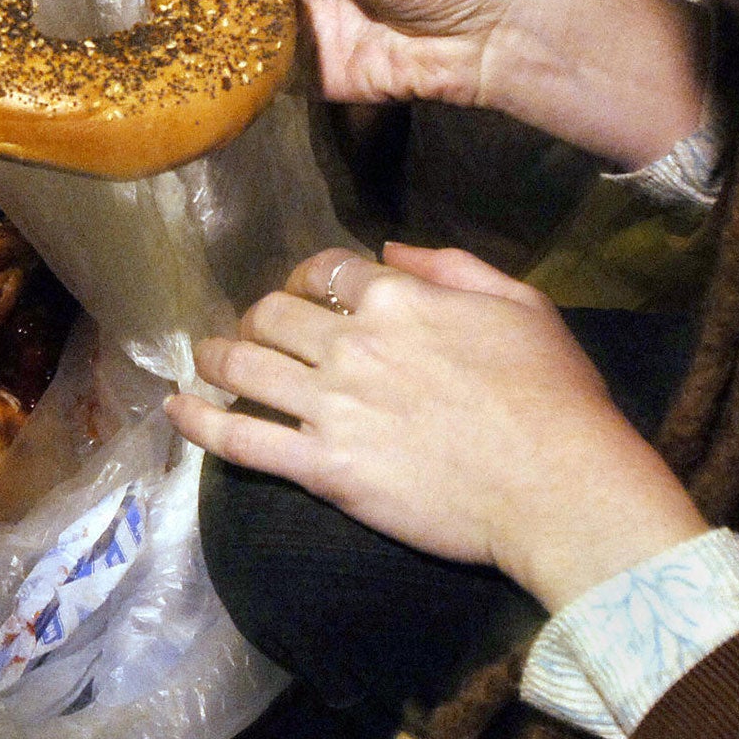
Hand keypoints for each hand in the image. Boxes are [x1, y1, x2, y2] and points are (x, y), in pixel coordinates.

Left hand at [165, 242, 708, 610]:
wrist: (561, 488)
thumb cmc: (555, 397)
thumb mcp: (521, 304)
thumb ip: (451, 267)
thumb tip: (390, 250)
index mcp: (398, 299)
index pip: (323, 272)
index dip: (305, 280)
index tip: (303, 296)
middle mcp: (352, 345)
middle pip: (272, 314)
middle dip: (255, 316)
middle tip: (253, 331)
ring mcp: (331, 407)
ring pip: (244, 366)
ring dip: (214, 356)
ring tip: (204, 359)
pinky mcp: (323, 468)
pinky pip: (240, 438)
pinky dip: (197, 421)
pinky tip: (176, 410)